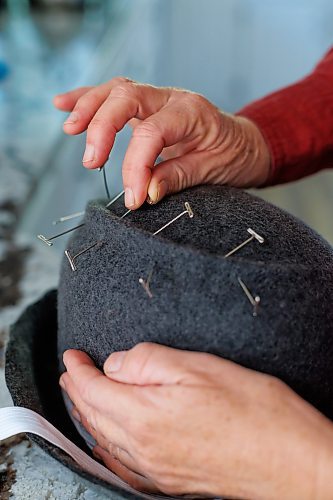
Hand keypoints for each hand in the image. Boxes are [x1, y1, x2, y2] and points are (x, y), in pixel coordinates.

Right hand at [54, 78, 270, 208]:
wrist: (246, 144)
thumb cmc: (234, 157)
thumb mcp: (213, 172)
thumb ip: (177, 178)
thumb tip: (145, 191)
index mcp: (192, 113)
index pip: (152, 134)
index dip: (136, 167)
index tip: (132, 199)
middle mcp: (172, 98)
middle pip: (126, 97)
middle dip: (103, 128)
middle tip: (91, 163)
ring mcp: (158, 99)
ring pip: (116, 89)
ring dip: (89, 107)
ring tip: (70, 129)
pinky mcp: (147, 108)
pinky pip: (115, 95)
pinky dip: (88, 99)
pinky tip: (64, 105)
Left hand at [60, 343, 332, 498]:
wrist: (292, 462)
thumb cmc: (255, 412)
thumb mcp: (200, 367)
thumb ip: (149, 361)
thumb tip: (115, 363)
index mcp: (145, 416)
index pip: (94, 389)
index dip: (78, 369)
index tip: (72, 355)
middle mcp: (144, 449)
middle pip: (94, 416)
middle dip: (78, 390)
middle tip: (72, 372)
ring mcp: (156, 470)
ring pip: (105, 440)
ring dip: (88, 415)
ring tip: (83, 397)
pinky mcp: (171, 481)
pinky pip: (122, 463)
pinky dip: (106, 444)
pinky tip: (108, 439)